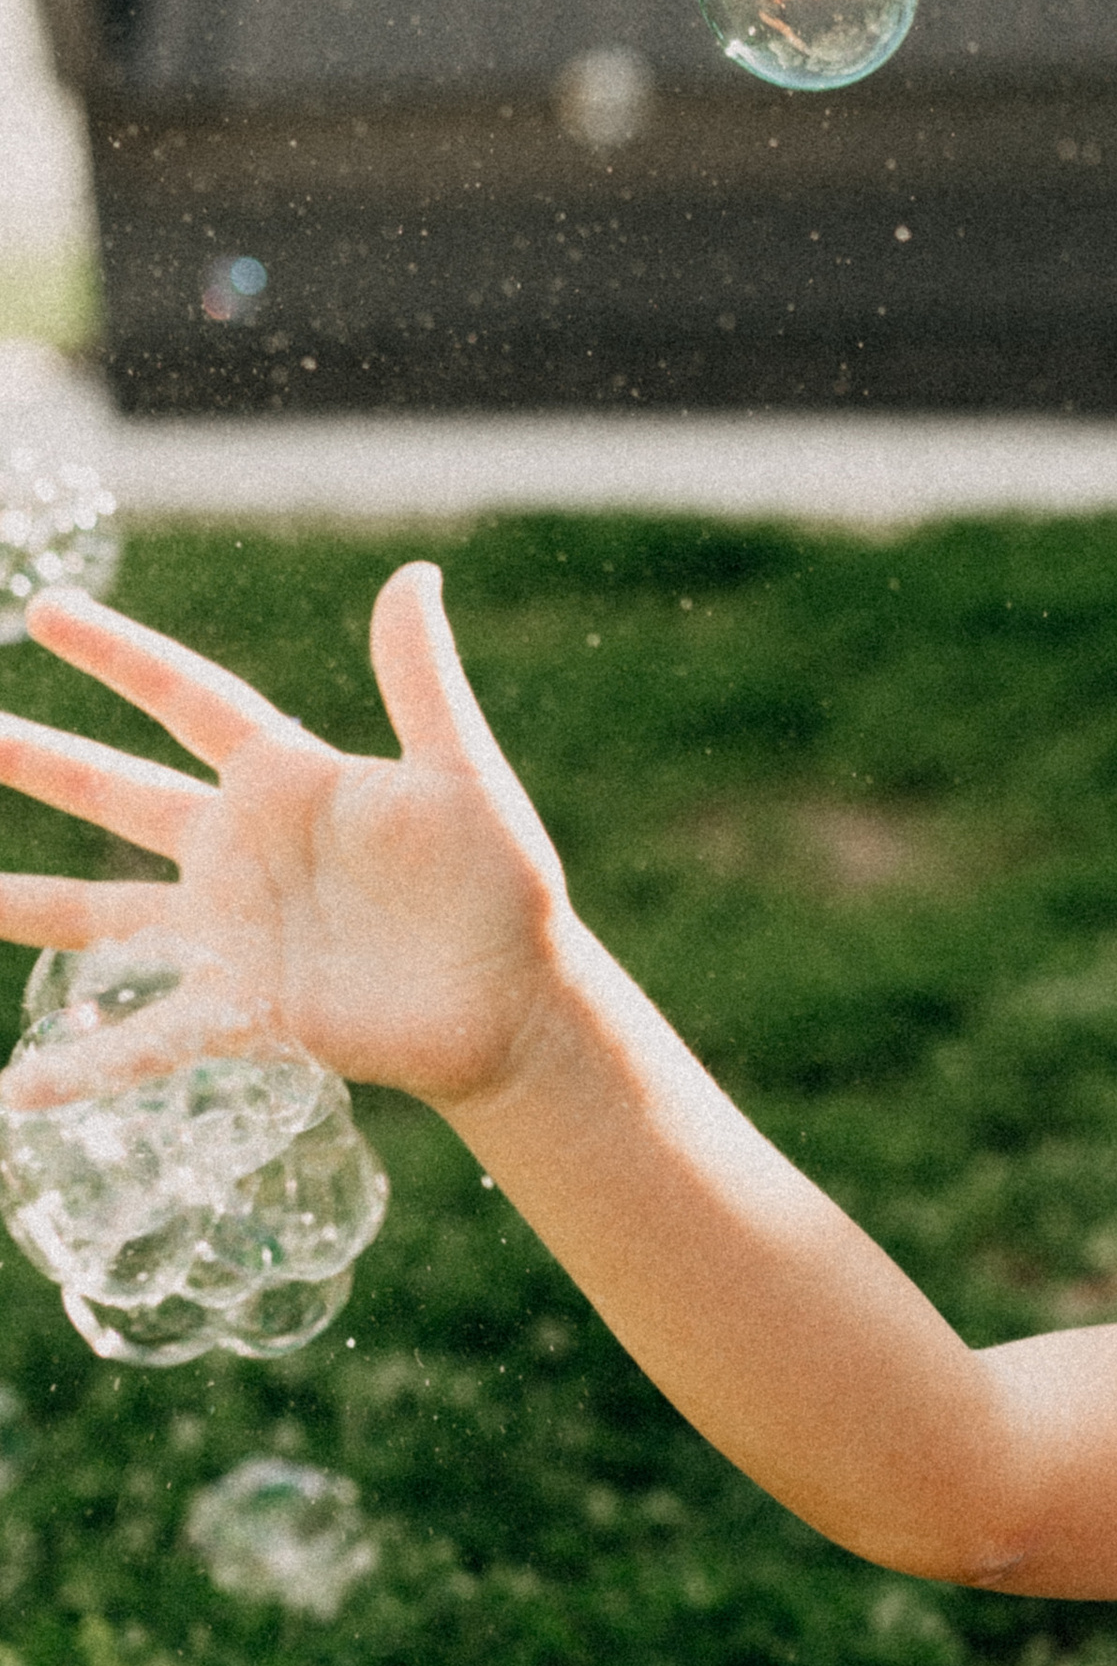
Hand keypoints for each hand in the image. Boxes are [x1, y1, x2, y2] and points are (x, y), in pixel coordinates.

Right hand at [0, 566, 573, 1111]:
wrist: (519, 1003)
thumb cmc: (500, 887)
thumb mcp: (462, 776)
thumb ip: (422, 683)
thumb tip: (413, 575)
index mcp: (287, 780)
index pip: (187, 699)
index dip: (120, 656)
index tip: (46, 610)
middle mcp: (242, 851)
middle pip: (115, 792)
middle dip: (39, 761)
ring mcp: (233, 933)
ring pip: (101, 917)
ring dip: (23, 907)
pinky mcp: (246, 1011)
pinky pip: (148, 1037)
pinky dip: (84, 1065)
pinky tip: (20, 1090)